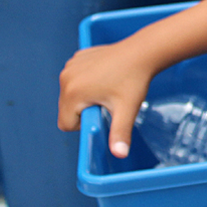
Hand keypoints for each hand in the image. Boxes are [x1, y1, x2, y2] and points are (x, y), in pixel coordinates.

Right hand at [57, 41, 160, 158]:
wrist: (141, 52)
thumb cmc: (133, 81)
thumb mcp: (126, 111)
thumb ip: (119, 134)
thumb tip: (120, 154)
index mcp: (73, 92)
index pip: (66, 124)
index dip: (83, 125)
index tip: (101, 112)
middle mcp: (66, 78)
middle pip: (66, 110)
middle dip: (84, 111)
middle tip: (106, 101)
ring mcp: (70, 66)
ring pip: (69, 95)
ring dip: (84, 98)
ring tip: (106, 88)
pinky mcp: (76, 58)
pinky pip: (74, 80)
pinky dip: (85, 83)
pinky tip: (104, 77)